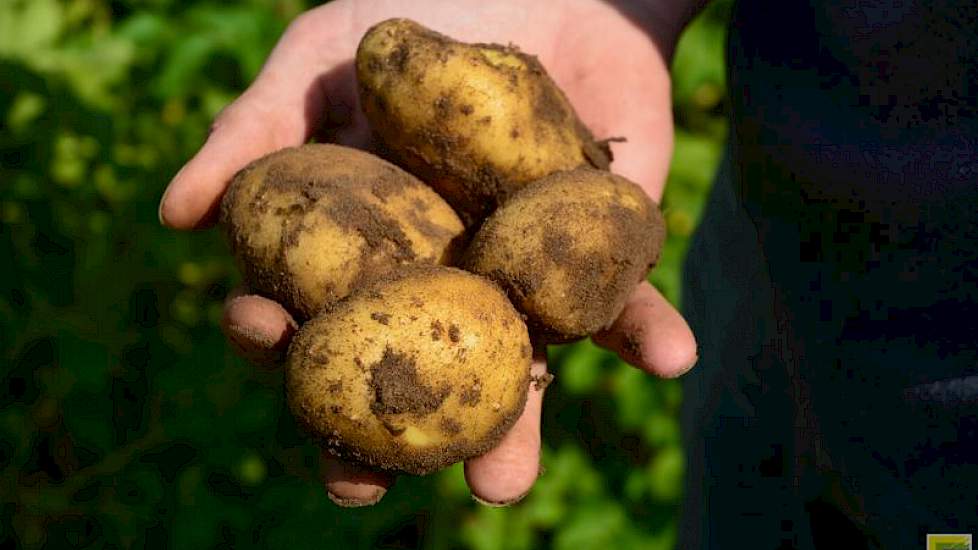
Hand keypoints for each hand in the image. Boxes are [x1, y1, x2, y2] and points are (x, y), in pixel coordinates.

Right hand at [159, 0, 696, 506]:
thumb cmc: (417, 16)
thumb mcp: (321, 61)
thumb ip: (255, 134)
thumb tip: (174, 216)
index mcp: (370, 251)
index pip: (320, 321)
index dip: (288, 350)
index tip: (270, 354)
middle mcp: (443, 283)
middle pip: (413, 377)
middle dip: (390, 437)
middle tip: (365, 491)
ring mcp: (522, 277)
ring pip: (516, 367)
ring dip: (515, 430)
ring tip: (502, 485)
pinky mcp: (601, 252)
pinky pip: (626, 301)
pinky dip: (648, 331)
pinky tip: (666, 358)